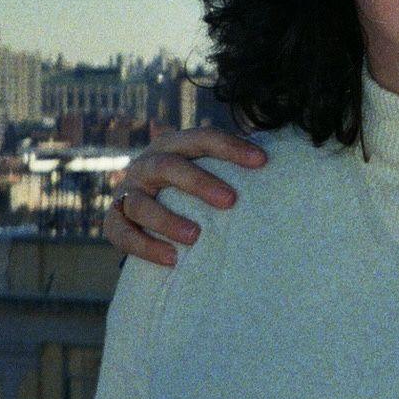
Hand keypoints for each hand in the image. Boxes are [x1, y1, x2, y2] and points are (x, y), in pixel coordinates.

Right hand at [103, 127, 268, 266]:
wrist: (139, 207)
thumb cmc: (188, 189)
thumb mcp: (206, 170)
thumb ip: (232, 168)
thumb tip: (285, 166)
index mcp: (172, 145)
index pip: (201, 139)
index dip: (231, 148)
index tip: (263, 162)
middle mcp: (146, 165)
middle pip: (168, 166)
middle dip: (199, 183)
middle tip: (231, 201)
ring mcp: (127, 193)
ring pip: (141, 203)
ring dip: (168, 220)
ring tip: (196, 237)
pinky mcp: (113, 221)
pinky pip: (122, 233)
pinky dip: (145, 246)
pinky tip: (172, 259)